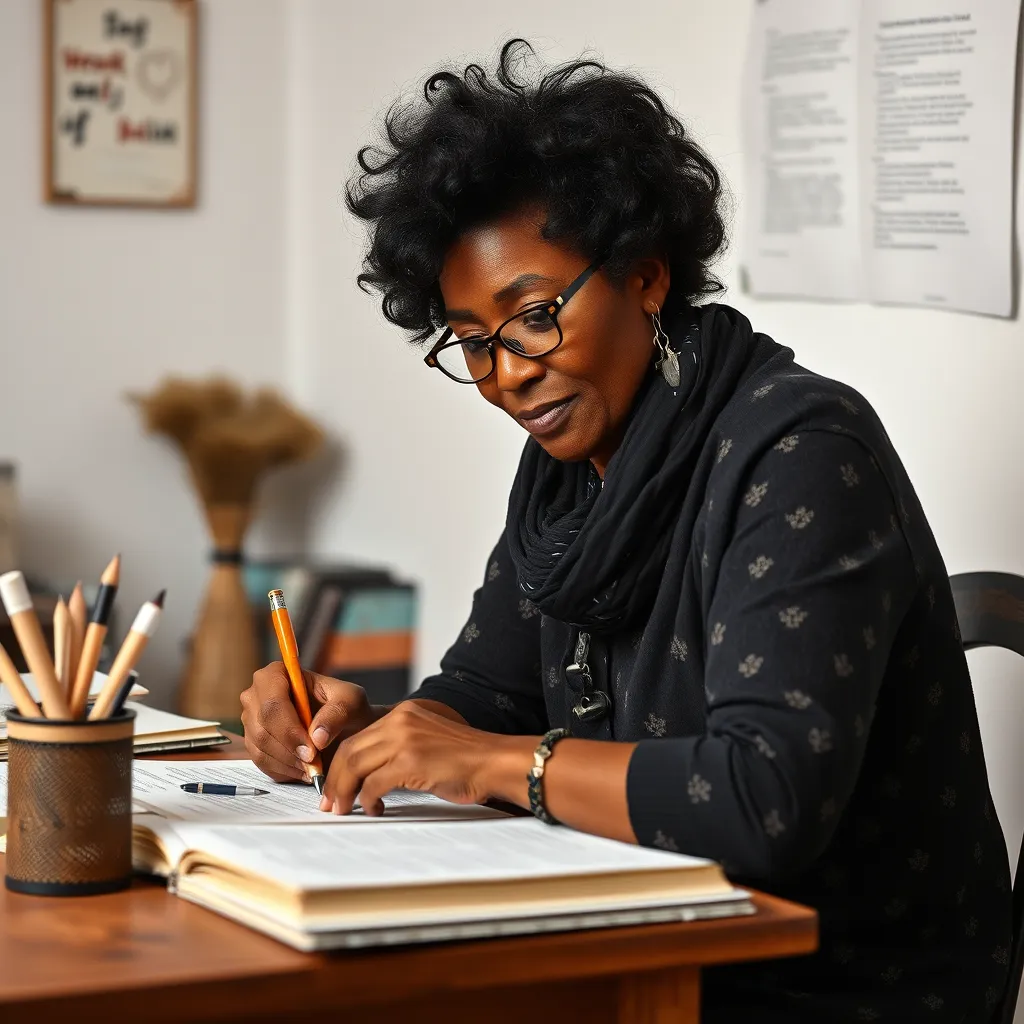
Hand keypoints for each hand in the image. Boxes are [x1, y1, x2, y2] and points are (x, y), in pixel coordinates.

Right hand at [240, 663, 384, 783]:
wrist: (343, 725)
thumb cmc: (345, 706)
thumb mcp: (352, 701)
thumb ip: (338, 712)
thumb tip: (317, 737)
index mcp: (276, 673)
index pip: (273, 703)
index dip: (289, 729)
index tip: (311, 750)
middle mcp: (256, 694)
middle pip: (262, 728)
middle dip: (290, 750)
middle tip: (314, 763)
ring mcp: (250, 720)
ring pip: (260, 748)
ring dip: (288, 763)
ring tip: (314, 767)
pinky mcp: (253, 742)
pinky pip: (261, 763)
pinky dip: (284, 771)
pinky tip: (304, 771)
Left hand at [321, 700, 525, 813]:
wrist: (492, 761)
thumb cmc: (464, 759)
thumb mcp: (426, 741)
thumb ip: (398, 747)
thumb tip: (369, 774)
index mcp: (403, 713)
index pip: (357, 737)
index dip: (339, 764)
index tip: (333, 784)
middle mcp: (400, 721)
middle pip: (350, 750)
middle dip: (335, 780)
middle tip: (329, 803)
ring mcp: (404, 740)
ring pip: (356, 766)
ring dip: (345, 792)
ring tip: (344, 808)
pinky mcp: (410, 762)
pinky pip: (374, 784)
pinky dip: (368, 801)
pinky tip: (375, 809)